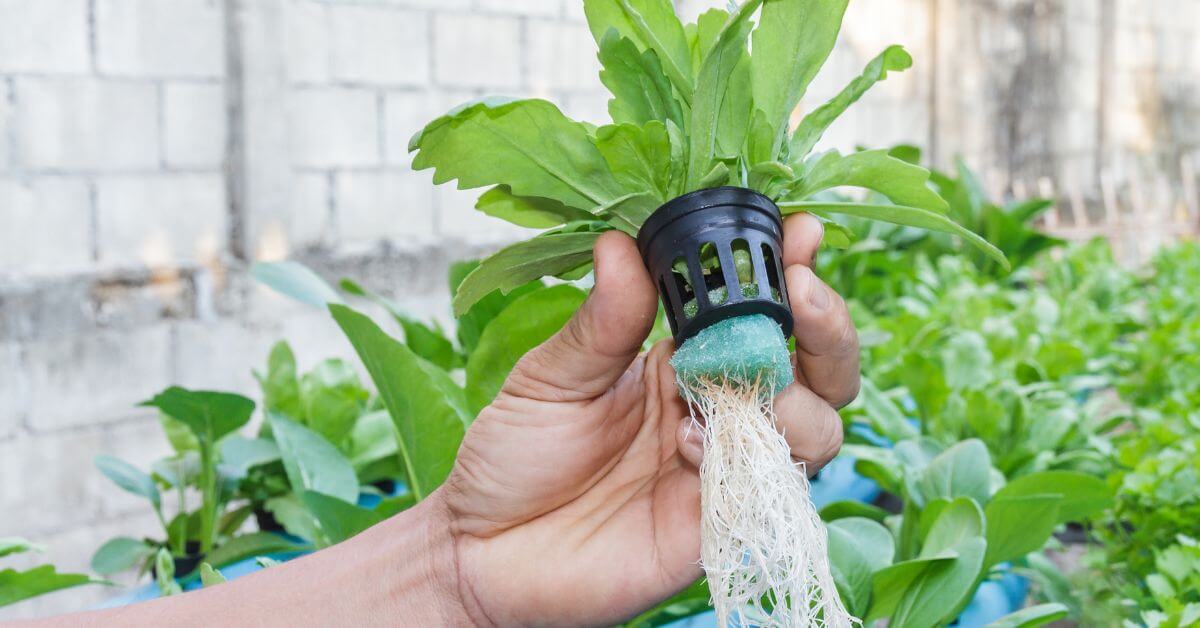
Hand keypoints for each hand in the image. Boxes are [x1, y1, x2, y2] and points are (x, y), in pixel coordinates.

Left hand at [432, 214, 861, 625]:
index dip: (788, 270)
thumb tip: (620, 242)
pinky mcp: (721, 525)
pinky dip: (750, 460)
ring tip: (726, 391)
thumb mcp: (551, 378)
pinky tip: (689, 448)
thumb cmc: (515, 458)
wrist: (485, 552)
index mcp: (682, 359)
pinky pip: (773, 490)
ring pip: (818, 428)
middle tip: (802, 293)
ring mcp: (726, 468)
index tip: (800, 232)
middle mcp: (718, 409)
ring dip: (794, 398)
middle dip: (828, 327)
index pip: (757, 309)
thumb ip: (600, 321)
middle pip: (819, 369)